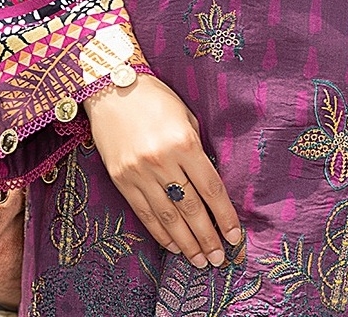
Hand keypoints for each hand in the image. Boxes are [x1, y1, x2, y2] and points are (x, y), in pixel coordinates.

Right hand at [84, 73, 241, 268]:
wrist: (112, 89)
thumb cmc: (156, 99)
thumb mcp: (186, 117)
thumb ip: (197, 149)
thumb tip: (209, 182)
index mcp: (184, 143)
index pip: (211, 188)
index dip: (224, 216)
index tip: (234, 236)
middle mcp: (162, 161)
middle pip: (191, 208)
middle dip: (207, 237)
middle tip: (219, 258)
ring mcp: (139, 173)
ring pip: (168, 217)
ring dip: (186, 242)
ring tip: (199, 260)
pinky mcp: (121, 180)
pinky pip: (145, 213)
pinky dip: (160, 232)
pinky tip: (173, 245)